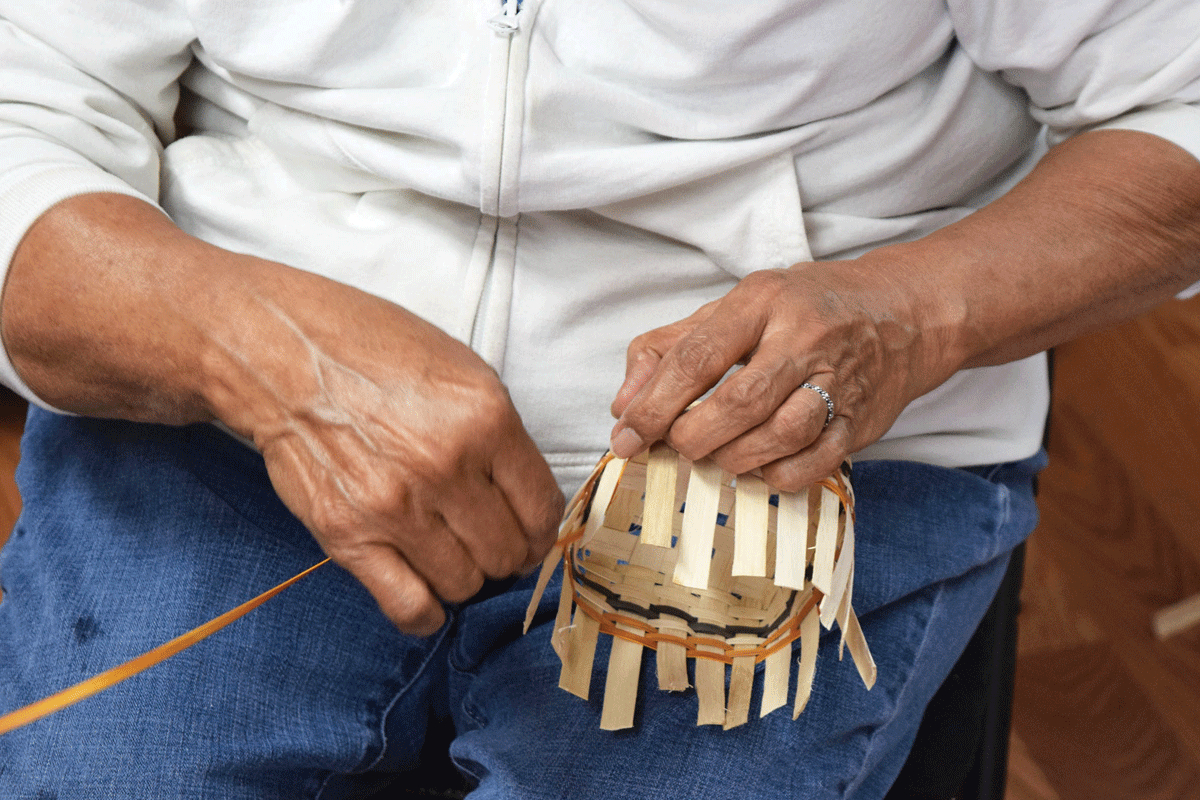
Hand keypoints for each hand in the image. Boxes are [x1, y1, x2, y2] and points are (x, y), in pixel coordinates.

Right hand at [205, 263, 565, 634]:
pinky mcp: (348, 536)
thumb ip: (503, 435)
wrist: (284, 354)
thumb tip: (528, 500)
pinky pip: (408, 607)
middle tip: (486, 538)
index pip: (542, 508)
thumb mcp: (462, 370)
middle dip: (505, 552)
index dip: (540, 527)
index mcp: (486, 420)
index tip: (528, 528)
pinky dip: (426, 612)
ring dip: (464, 574)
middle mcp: (446, 467)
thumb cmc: (374, 352)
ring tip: (449, 550)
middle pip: (507, 552)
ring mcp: (396, 507)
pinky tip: (426, 591)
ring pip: (464, 583)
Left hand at [609, 259, 955, 490]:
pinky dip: (775, 476)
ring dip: (733, 458)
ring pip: (778, 436)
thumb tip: (622, 405)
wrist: (903, 313)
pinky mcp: (861, 421)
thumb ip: (668, 348)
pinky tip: (759, 467)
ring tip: (716, 455)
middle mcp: (803, 338)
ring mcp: (838, 382)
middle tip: (677, 445)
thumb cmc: (802, 311)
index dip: (654, 403)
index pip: (696, 357)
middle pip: (738, 402)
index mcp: (762, 301)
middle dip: (693, 436)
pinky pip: (812, 464)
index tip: (625, 434)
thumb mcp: (733, 309)